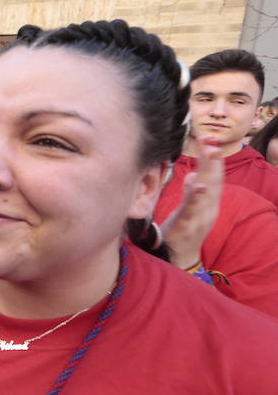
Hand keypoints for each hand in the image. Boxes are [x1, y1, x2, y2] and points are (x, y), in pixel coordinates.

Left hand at [160, 137, 223, 269]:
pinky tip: (198, 185)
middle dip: (214, 159)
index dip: (213, 158)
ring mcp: (199, 217)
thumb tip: (194, 175)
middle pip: (214, 180)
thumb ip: (192, 192)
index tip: (209, 138)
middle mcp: (209, 208)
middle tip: (211, 140)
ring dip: (209, 171)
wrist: (180, 255)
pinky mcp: (186, 225)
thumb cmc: (184, 228)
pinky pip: (191, 209)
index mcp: (210, 202)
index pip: (215, 176)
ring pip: (207, 191)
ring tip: (209, 152)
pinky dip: (196, 196)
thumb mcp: (189, 207)